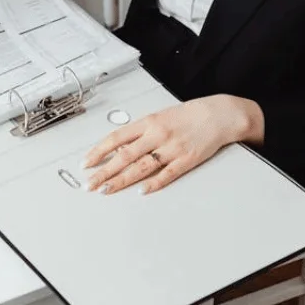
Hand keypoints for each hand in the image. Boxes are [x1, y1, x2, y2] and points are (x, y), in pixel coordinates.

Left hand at [82, 95, 263, 194]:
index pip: (116, 138)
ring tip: (106, 189)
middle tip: (89, 184)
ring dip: (122, 180)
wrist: (218, 114)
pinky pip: (167, 174)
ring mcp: (172, 148)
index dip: (98, 151)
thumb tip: (118, 147)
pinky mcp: (187, 159)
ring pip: (141, 167)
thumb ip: (139, 132)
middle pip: (125, 155)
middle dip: (104, 171)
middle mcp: (157, 135)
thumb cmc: (187, 116)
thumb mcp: (159, 117)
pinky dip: (153, 183)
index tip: (86, 163)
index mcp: (148, 122)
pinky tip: (141, 190)